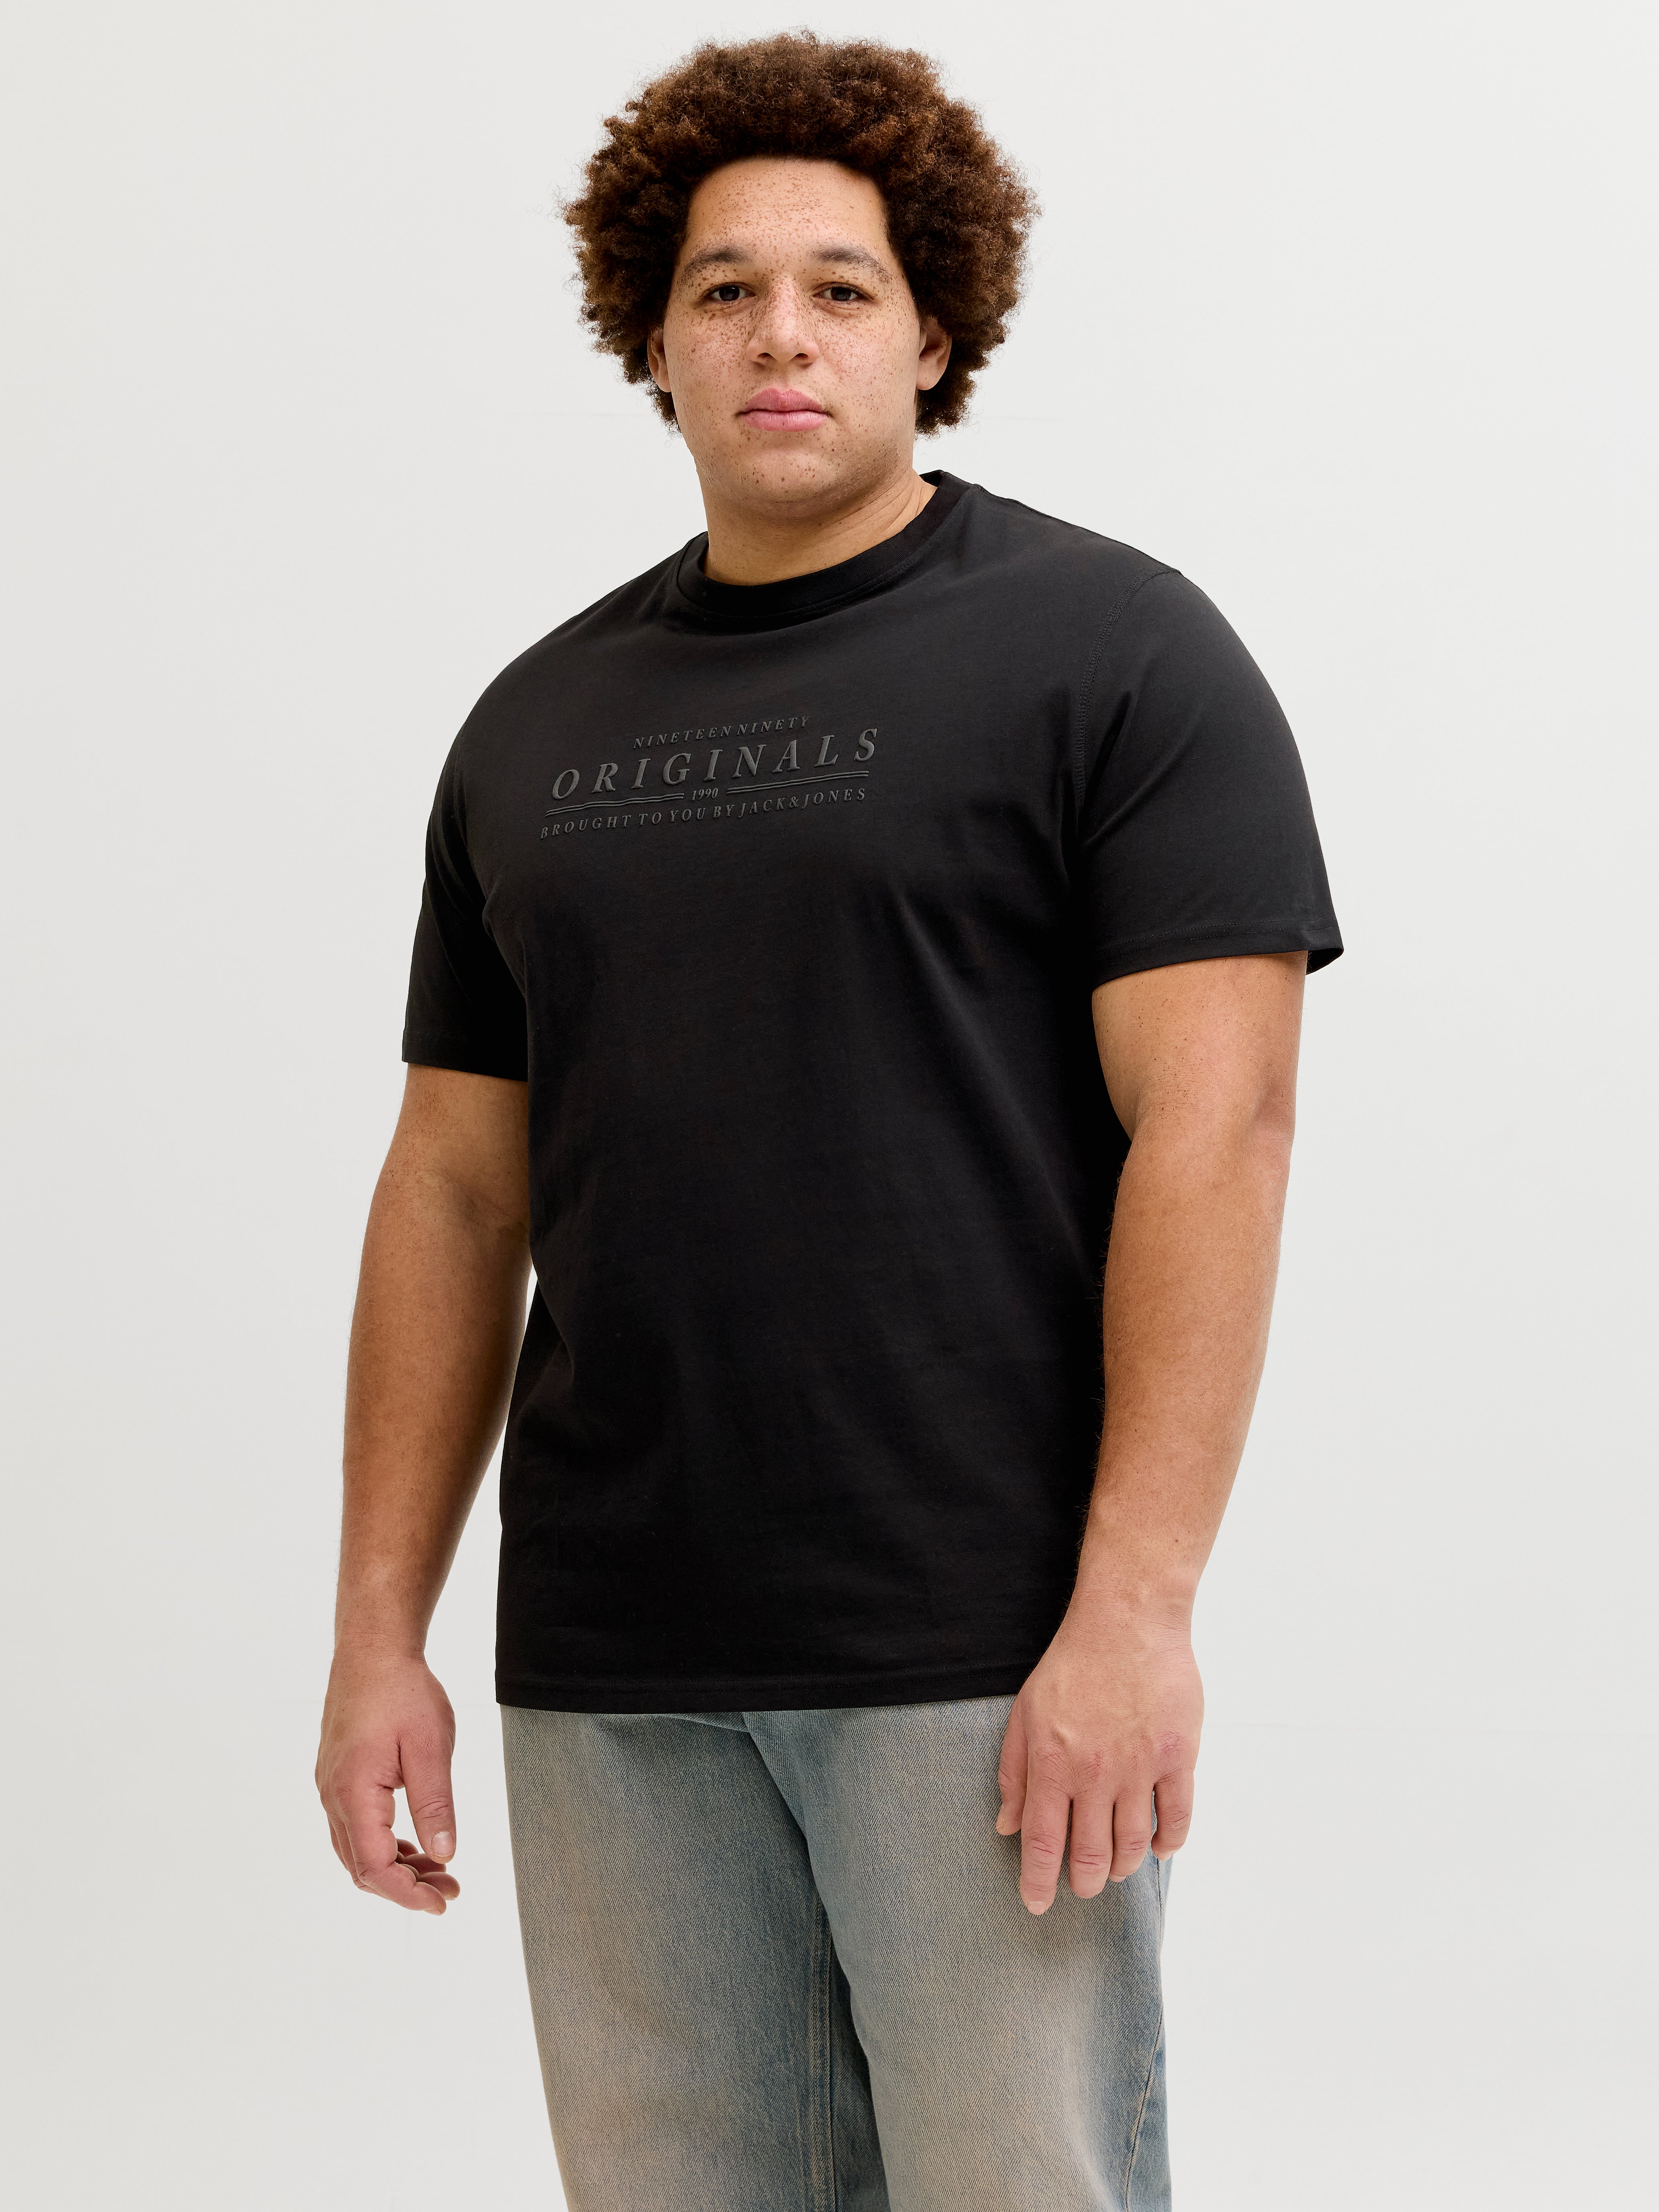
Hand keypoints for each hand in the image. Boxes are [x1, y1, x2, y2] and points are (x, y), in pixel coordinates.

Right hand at [315, 1648, 460, 1913]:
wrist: (373, 1650)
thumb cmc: (401, 1690)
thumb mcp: (430, 1747)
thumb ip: (435, 1805)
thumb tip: (444, 1854)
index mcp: (353, 1792)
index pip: (374, 1867)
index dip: (407, 1893)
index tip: (441, 1903)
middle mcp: (333, 1795)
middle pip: (361, 1866)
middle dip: (405, 1886)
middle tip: (449, 1889)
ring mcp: (332, 1786)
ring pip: (357, 1848)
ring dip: (396, 1867)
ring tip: (439, 1870)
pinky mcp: (339, 1775)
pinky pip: (356, 1826)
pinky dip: (384, 1843)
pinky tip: (414, 1843)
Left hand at [996, 1602, 1201, 1913]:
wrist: (1127, 1621)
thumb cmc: (1072, 1664)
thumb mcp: (1025, 1713)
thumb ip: (1014, 1772)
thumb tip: (1007, 1825)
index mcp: (1053, 1763)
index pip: (1044, 1843)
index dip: (1039, 1882)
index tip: (1036, 1904)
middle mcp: (1095, 1773)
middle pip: (1091, 1854)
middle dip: (1085, 1882)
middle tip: (1084, 1887)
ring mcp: (1140, 1766)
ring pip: (1133, 1844)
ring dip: (1124, 1867)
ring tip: (1118, 1869)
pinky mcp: (1178, 1756)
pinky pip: (1177, 1817)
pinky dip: (1168, 1843)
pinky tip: (1159, 1848)